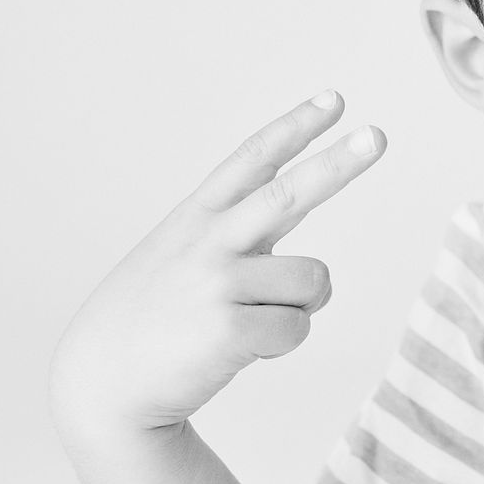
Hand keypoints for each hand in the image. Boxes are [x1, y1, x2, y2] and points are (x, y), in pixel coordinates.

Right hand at [50, 91, 386, 440]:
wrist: (103, 383)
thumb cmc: (156, 320)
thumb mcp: (183, 257)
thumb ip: (242, 242)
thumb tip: (314, 267)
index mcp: (197, 217)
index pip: (252, 160)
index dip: (295, 127)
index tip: (333, 100)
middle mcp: (209, 241)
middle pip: (288, 194)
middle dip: (338, 163)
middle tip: (379, 136)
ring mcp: (218, 282)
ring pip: (312, 280)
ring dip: (299, 306)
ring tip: (247, 320)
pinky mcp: (230, 327)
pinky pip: (298, 327)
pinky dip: (281, 343)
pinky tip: (238, 348)